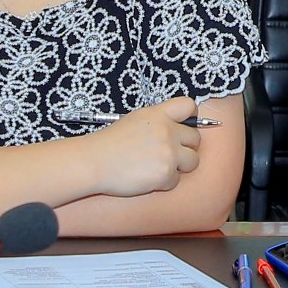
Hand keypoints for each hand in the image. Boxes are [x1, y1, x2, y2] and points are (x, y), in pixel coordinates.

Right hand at [88, 97, 202, 196]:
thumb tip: (178, 129)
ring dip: (178, 166)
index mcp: (156, 115)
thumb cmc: (109, 143)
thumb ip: (158, 121)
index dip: (190, 117)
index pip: (188, 106)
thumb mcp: (133, 121)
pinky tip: (146, 176)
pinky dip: (164, 181)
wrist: (93, 162)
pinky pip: (177, 180)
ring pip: (193, 161)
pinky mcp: (166, 173)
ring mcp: (168, 152)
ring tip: (156, 165)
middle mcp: (166, 131)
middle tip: (163, 152)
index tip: (182, 127)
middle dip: (183, 147)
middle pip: (195, 138)